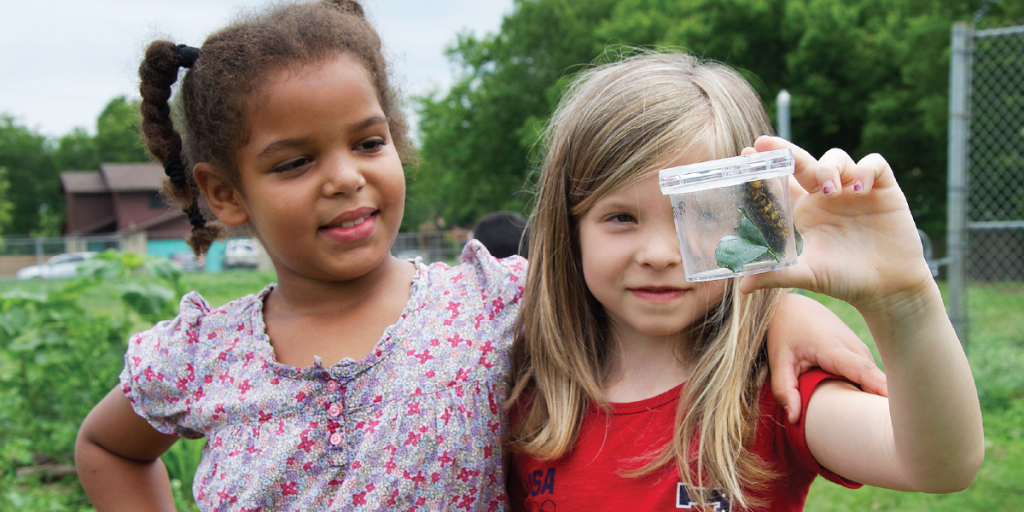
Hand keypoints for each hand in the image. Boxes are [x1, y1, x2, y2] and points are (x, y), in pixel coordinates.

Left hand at [739, 137, 933, 313]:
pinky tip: (861, 188)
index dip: (766, 167)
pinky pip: (874, 164)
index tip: (748, 152)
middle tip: (767, 143)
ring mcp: (854, 190)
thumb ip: (777, 275)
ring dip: (829, 167)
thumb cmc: (843, 279)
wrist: (887, 289)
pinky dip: (866, 169)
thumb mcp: (807, 275)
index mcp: (805, 211)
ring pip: (837, 158)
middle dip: (786, 150)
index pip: (782, 181)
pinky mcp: (884, 189)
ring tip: (829, 191)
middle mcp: (826, 196)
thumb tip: (743, 286)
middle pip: (804, 162)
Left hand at [767, 294, 887, 422]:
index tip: (898, 410)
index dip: (880, 389)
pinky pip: (872, 377)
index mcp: (835, 348)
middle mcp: (855, 349)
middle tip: (895, 434)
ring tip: (889, 427)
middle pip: (877, 382)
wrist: (793, 307)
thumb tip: (794, 418)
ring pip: (876, 381)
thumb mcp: (778, 358)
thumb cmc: (785, 331)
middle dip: (885, 405)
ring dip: (879, 400)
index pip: (864, 372)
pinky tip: (874, 411)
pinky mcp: (862, 355)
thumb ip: (784, 388)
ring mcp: (862, 350)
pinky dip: (873, 392)